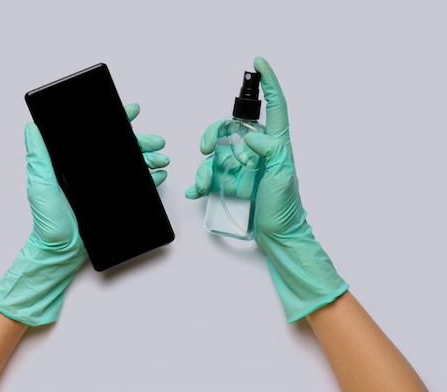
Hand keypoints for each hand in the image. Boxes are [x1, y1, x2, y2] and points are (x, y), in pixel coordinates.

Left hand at [0, 103, 168, 325]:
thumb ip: (38, 157)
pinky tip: (158, 175)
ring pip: (132, 164)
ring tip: (161, 158)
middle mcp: (92, 170)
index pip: (97, 135)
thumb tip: (32, 127)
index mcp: (75, 161)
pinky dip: (150, 179)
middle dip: (141, 140)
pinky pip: (136, 186)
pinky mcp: (114, 200)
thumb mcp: (40, 184)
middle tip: (155, 141)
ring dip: (149, 158)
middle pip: (121, 147)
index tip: (130, 111)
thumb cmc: (47, 219)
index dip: (115, 120)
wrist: (61, 250)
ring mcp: (105, 185)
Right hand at [187, 57, 347, 322]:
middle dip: (214, 132)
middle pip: (231, 128)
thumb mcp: (283, 176)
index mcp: (276, 145)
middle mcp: (257, 151)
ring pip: (217, 153)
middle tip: (206, 147)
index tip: (258, 64)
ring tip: (205, 184)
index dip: (269, 83)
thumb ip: (272, 151)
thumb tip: (252, 136)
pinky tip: (197, 192)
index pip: (275, 106)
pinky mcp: (232, 182)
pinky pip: (211, 175)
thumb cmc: (285, 208)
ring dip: (205, 166)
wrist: (278, 236)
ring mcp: (243, 167)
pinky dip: (201, 182)